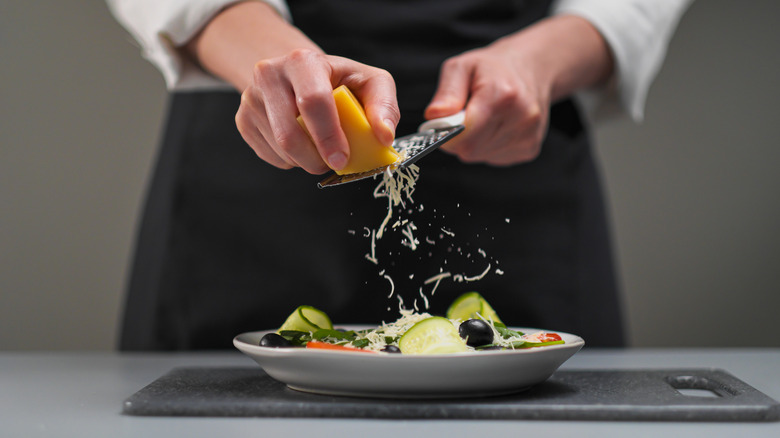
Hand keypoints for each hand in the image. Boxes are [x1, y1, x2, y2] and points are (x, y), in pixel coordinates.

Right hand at [184, 2, 399, 173]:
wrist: (298, 74)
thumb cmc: (339, 81)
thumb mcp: (369, 81)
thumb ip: (384, 105)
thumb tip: (384, 135)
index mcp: (302, 61)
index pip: (313, 101)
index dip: (329, 136)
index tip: (342, 158)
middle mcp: (269, 75)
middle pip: (290, 134)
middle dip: (316, 158)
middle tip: (335, 162)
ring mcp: (251, 98)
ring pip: (281, 150)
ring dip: (307, 161)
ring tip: (320, 146)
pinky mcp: (243, 120)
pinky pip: (271, 157)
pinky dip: (292, 161)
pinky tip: (302, 144)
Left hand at [424, 15, 612, 165]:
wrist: (531, 68)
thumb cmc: (491, 68)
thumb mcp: (462, 66)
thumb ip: (447, 92)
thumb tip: (434, 116)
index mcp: (502, 95)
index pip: (465, 134)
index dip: (448, 133)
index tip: (445, 122)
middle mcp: (521, 117)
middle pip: (470, 149)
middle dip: (459, 137)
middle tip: (464, 117)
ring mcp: (528, 136)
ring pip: (480, 156)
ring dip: (474, 142)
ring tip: (483, 118)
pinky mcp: (530, 150)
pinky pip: (494, 158)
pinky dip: (488, 147)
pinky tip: (496, 127)